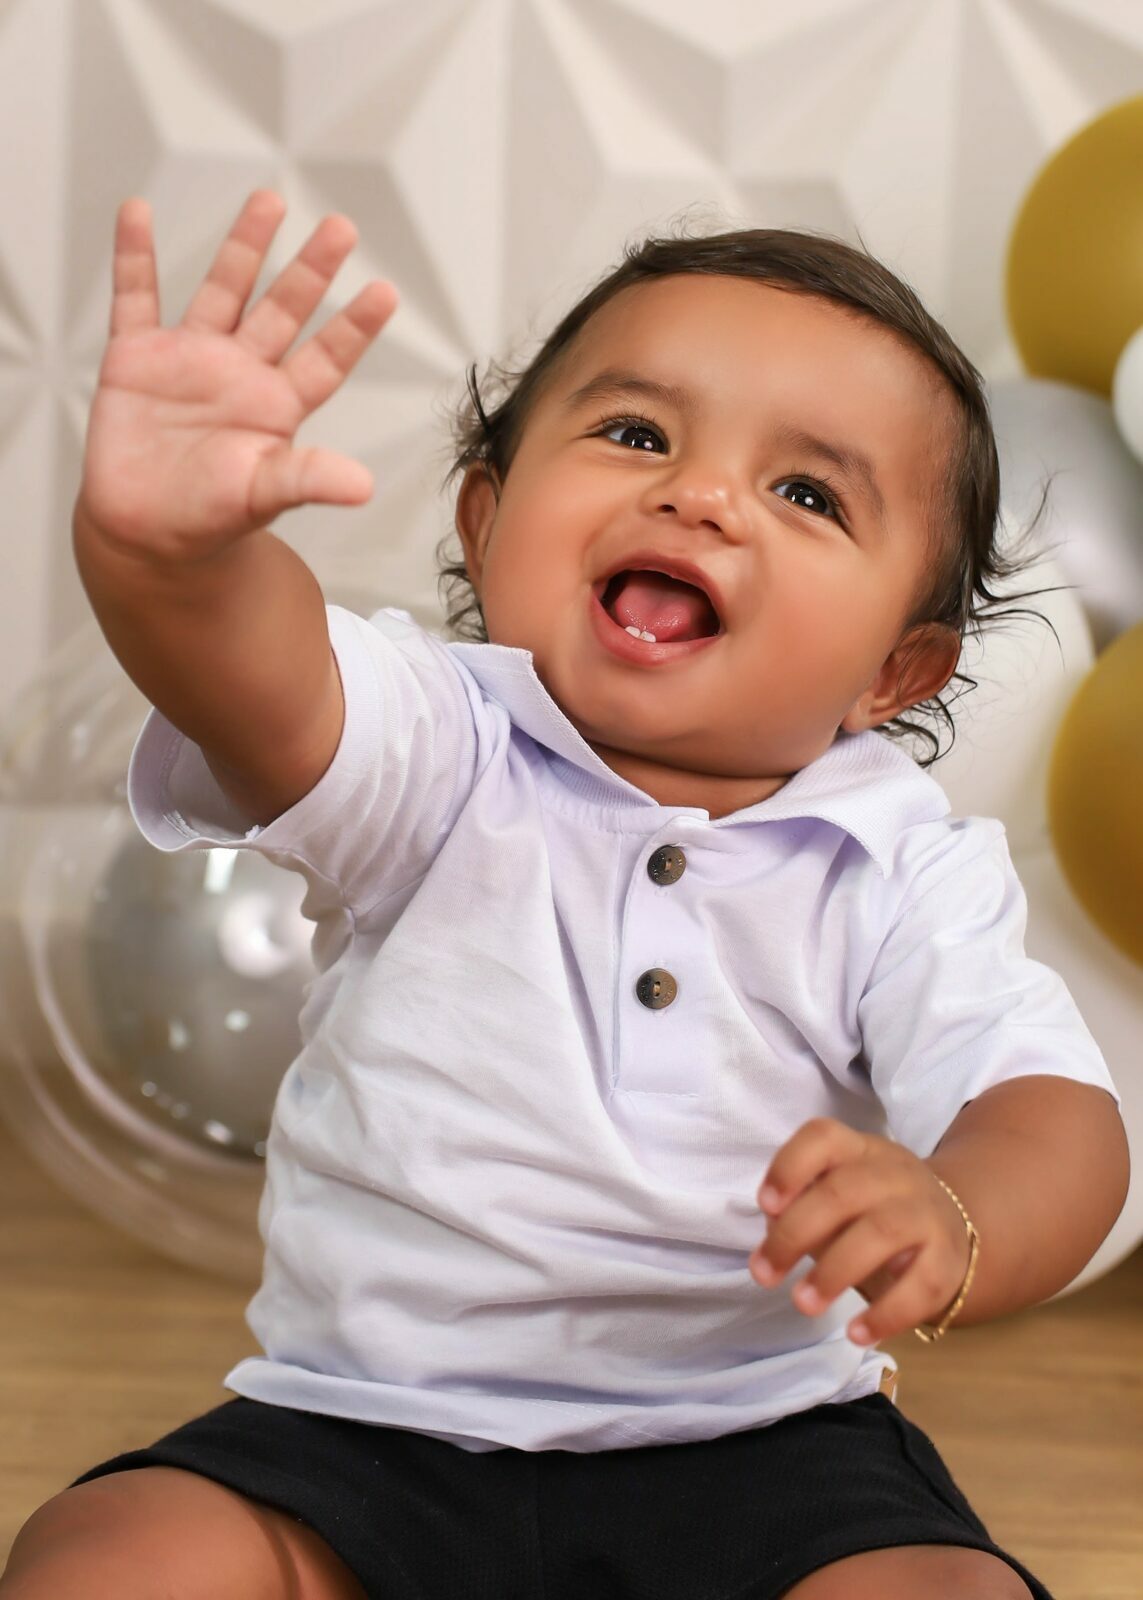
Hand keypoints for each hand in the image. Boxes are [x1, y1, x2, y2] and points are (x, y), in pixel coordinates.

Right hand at [78, 189, 397, 562]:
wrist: (146, 530)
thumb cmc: (209, 517)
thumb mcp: (263, 498)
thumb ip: (308, 480)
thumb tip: (364, 487)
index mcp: (277, 405)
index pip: (326, 358)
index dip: (354, 327)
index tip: (385, 292)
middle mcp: (241, 372)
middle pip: (283, 310)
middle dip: (311, 270)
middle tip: (341, 227)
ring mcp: (190, 359)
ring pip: (223, 290)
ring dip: (244, 246)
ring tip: (269, 201)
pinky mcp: (136, 358)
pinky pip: (134, 297)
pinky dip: (133, 256)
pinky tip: (137, 213)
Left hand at [748, 1118, 971, 1345]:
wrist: (948, 1226)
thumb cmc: (871, 1210)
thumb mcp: (837, 1195)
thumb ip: (801, 1207)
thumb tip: (772, 1235)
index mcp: (858, 1150)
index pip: (823, 1138)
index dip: (789, 1167)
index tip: (765, 1206)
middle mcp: (895, 1173)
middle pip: (842, 1192)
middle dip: (794, 1235)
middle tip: (764, 1274)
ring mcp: (927, 1213)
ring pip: (880, 1233)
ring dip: (834, 1272)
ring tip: (803, 1303)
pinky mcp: (948, 1259)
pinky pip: (921, 1286)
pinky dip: (886, 1314)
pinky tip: (856, 1334)